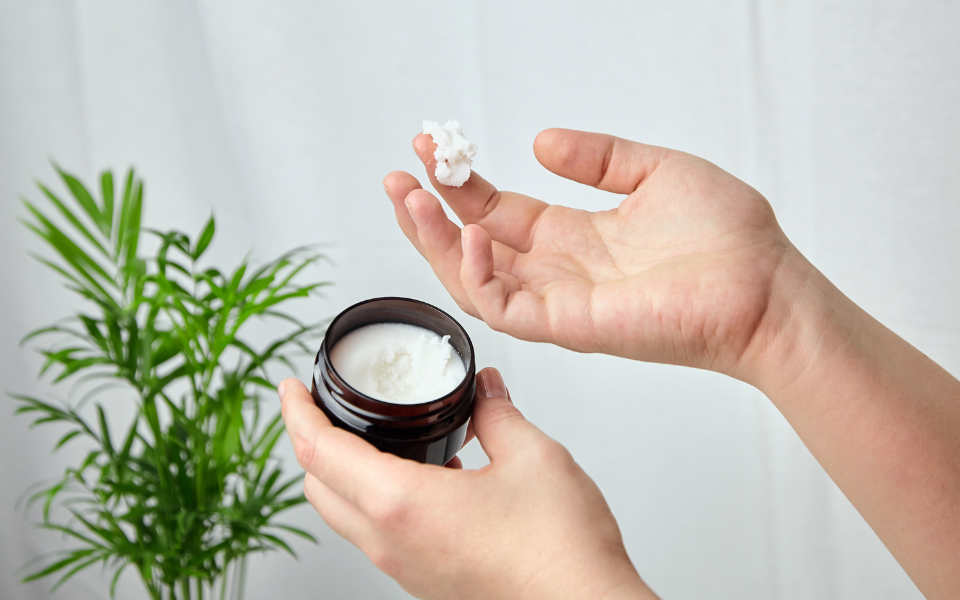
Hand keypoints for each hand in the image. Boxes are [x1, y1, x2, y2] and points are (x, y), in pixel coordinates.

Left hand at [279, 369, 656, 599]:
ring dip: (343, 474)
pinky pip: (379, 537)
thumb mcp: (533, 457)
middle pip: (319, 489)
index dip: (297, 413)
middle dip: (311, 443)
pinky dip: (377, 500)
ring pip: (346, 517)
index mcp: (403, 505)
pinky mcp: (427, 582)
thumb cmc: (559, 552)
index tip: (291, 387)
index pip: (320, 453)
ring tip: (371, 438)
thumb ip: (499, 414)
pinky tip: (422, 478)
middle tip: (322, 409)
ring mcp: (407, 570)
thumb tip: (486, 390)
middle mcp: (392, 544)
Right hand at [383, 129, 796, 378]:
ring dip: (433, 242)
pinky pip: (504, 306)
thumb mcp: (655, 171)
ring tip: (409, 198)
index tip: (432, 146)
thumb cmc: (728, 238)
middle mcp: (557, 271)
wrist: (766, 285)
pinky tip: (468, 233)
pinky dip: (476, 274)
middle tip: (398, 175)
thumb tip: (542, 142)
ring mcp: (559, 301)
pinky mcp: (570, 325)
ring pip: (471, 280)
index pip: (496, 211)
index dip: (460, 182)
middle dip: (428, 212)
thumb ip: (598, 158)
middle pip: (470, 246)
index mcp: (573, 236)